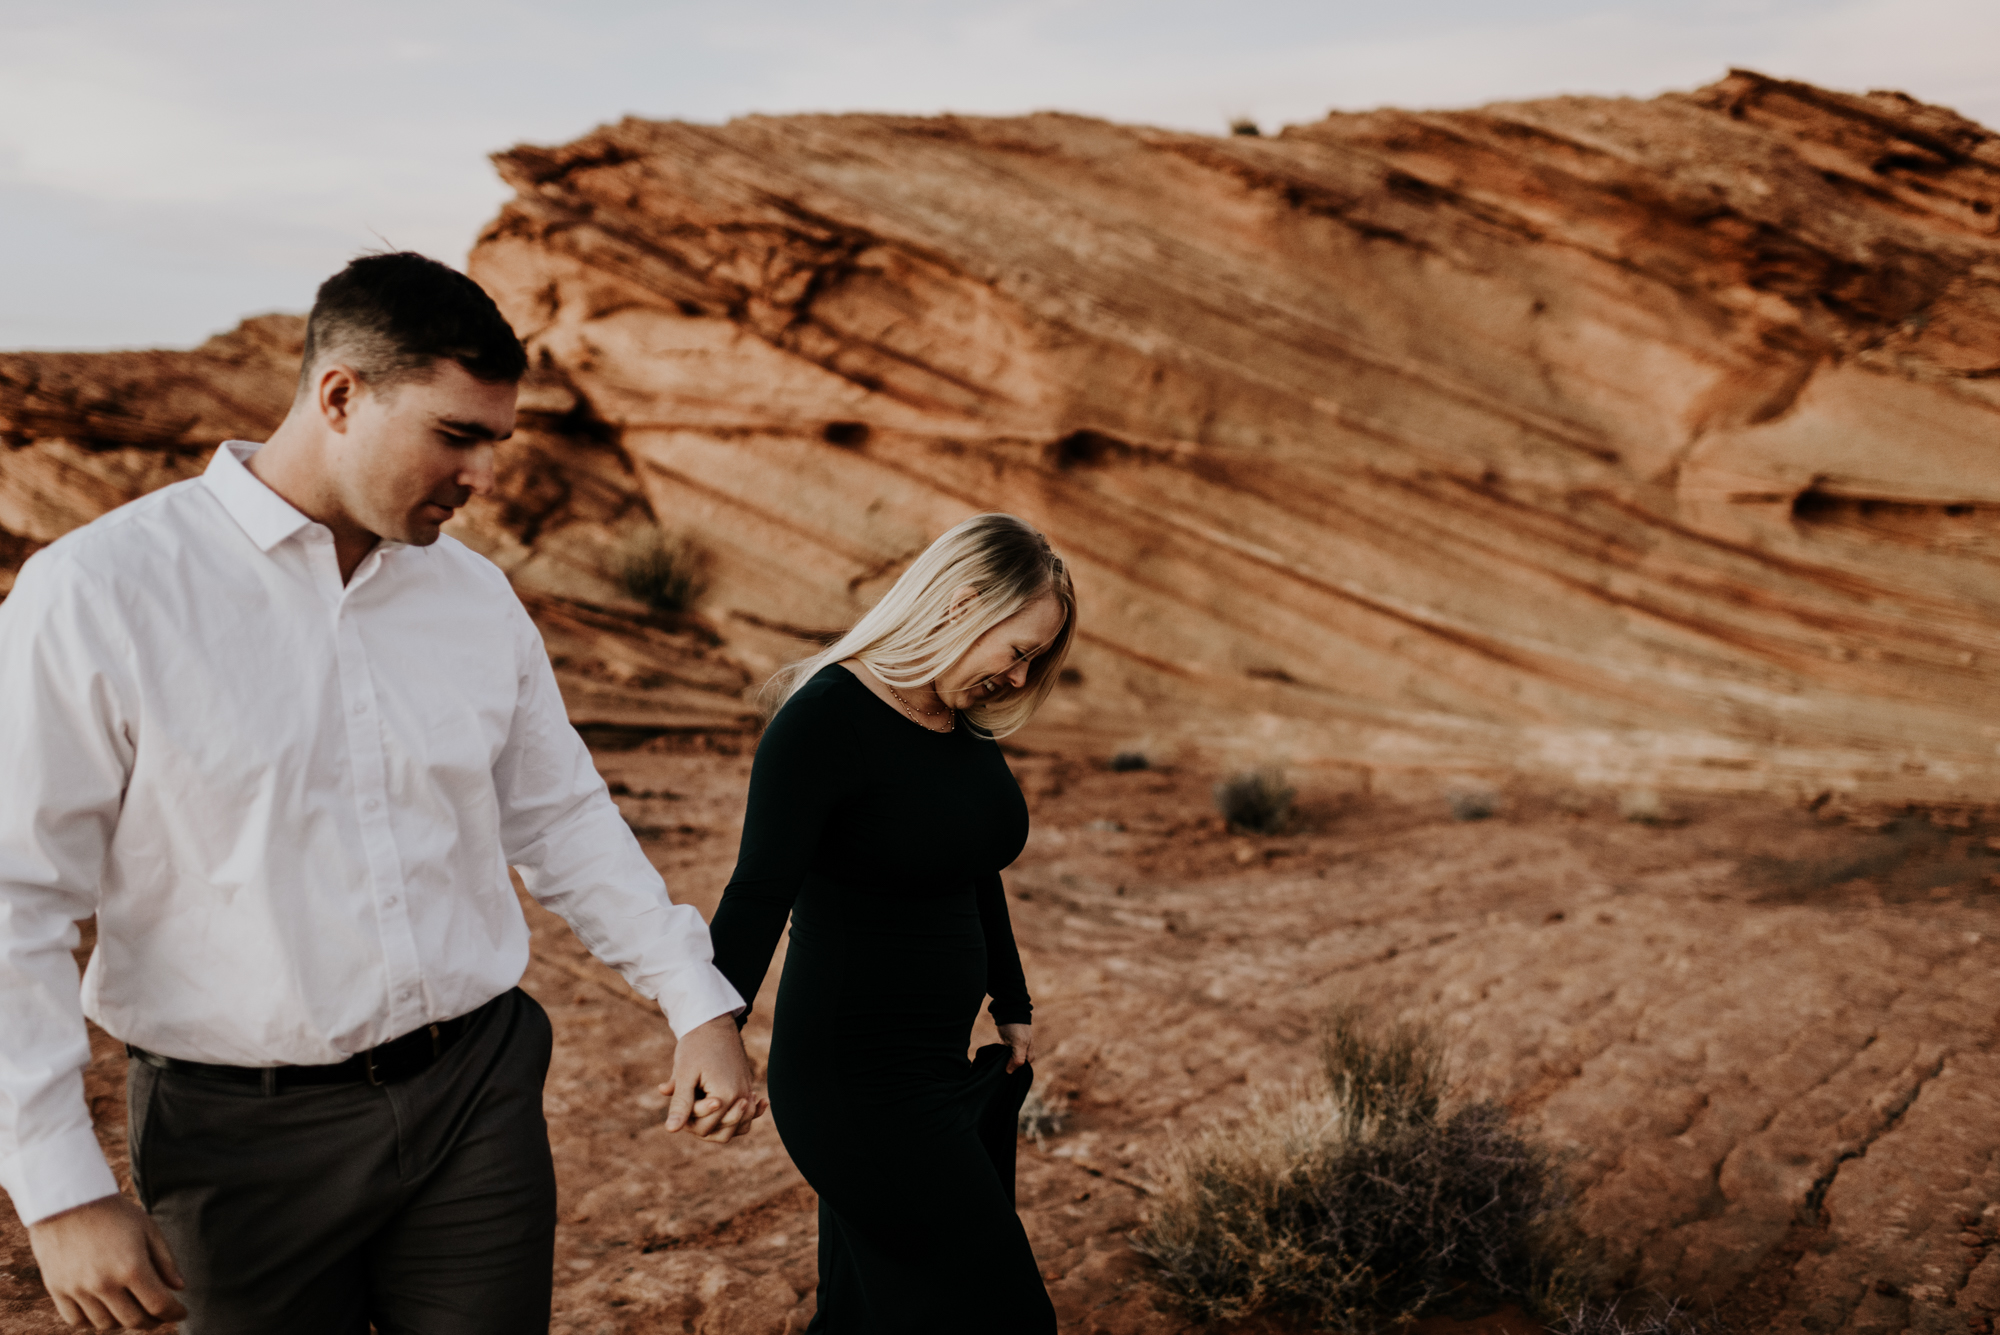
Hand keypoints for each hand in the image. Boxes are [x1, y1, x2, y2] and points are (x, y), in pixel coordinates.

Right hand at [28, 1194, 185, 1329]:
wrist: (67, 1202)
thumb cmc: (114, 1213)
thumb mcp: (148, 1230)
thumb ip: (165, 1261)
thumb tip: (179, 1288)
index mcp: (132, 1267)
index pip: (159, 1305)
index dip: (174, 1313)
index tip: (181, 1313)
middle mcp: (104, 1284)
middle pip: (133, 1320)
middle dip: (153, 1321)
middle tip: (161, 1316)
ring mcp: (78, 1290)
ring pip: (105, 1324)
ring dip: (124, 1322)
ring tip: (134, 1311)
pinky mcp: (58, 1290)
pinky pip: (77, 1320)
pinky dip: (93, 1322)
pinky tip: (106, 1311)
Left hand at [660, 1014, 767, 1143]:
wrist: (714, 1023)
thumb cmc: (696, 1046)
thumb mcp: (685, 1074)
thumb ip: (681, 1104)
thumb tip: (671, 1130)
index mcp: (725, 1096)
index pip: (704, 1129)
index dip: (686, 1121)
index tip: (678, 1098)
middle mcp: (742, 1098)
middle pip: (721, 1134)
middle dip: (701, 1125)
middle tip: (688, 1104)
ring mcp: (747, 1093)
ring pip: (737, 1128)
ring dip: (720, 1126)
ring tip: (704, 1111)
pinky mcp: (748, 1088)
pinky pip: (749, 1114)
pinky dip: (741, 1118)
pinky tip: (738, 1109)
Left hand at [998, 1023, 1033, 1073]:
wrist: (1008, 1012)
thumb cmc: (1016, 1027)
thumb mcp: (1019, 1043)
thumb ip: (1018, 1058)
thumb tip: (1010, 1072)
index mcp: (1029, 1054)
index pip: (1022, 1068)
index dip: (1014, 1071)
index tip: (1004, 1072)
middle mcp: (1023, 1052)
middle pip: (1015, 1065)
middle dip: (1007, 1067)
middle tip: (998, 1069)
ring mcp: (1014, 1048)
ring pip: (1008, 1060)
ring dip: (1002, 1062)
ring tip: (995, 1064)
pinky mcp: (1007, 1044)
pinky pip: (1003, 1054)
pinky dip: (999, 1056)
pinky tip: (994, 1057)